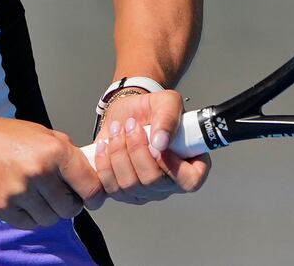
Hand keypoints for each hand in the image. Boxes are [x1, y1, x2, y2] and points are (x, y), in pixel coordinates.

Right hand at [0, 115, 105, 228]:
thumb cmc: (7, 137)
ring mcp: (20, 191)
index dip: (95, 197)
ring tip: (39, 198)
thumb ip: (68, 154)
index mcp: (55, 151)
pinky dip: (30, 217)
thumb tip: (90, 174)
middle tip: (60, 197)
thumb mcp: (44, 134)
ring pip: (50, 219)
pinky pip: (29, 224)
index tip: (93, 200)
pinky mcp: (3, 207)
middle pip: (70, 209)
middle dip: (69, 205)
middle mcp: (39, 171)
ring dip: (49, 213)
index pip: (89, 186)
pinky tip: (24, 202)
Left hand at [92, 88, 209, 204]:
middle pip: (152, 182)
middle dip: (136, 150)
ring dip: (118, 153)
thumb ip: (168, 118)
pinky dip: (103, 164)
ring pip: (128, 185)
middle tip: (131, 126)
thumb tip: (162, 142)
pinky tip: (104, 146)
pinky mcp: (121, 192)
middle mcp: (168, 183)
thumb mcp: (166, 102)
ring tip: (117, 131)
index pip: (190, 180)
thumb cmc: (151, 110)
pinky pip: (108, 188)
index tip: (159, 146)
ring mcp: (144, 191)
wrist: (126, 115)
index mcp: (188, 164)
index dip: (175, 167)